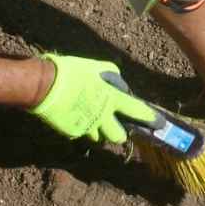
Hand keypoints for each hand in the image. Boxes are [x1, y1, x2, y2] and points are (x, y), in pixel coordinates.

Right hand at [28, 54, 156, 143]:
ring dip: (99, 131)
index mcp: (112, 99)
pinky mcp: (74, 133)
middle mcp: (104, 117)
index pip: (138, 112)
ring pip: (100, 138)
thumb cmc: (71, 72)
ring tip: (91, 118)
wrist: (45, 85)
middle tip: (114, 123)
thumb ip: (112, 76)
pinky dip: (82, 126)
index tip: (159, 124)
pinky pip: (82, 133)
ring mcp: (88, 127)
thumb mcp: (96, 67)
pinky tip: (75, 116)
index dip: (150, 119)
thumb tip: (119, 83)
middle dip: (120, 132)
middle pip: (120, 136)